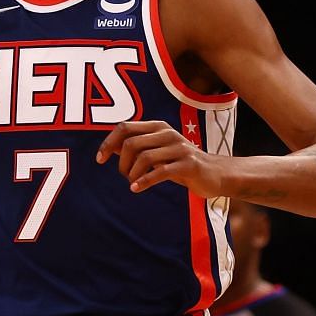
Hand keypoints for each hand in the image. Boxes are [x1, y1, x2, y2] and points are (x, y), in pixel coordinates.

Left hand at [95, 119, 226, 195]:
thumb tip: (111, 147)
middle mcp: (168, 133)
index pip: (125, 127)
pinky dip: (144, 181)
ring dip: (132, 174)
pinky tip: (136, 189)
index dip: (108, 143)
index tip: (99, 159)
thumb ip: (138, 148)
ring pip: (144, 157)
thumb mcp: (158, 152)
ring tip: (132, 183)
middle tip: (124, 176)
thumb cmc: (181, 164)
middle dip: (121, 163)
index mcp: (158, 127)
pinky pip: (160, 171)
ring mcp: (180, 148)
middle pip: (131, 143)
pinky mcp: (188, 164)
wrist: (215, 174)